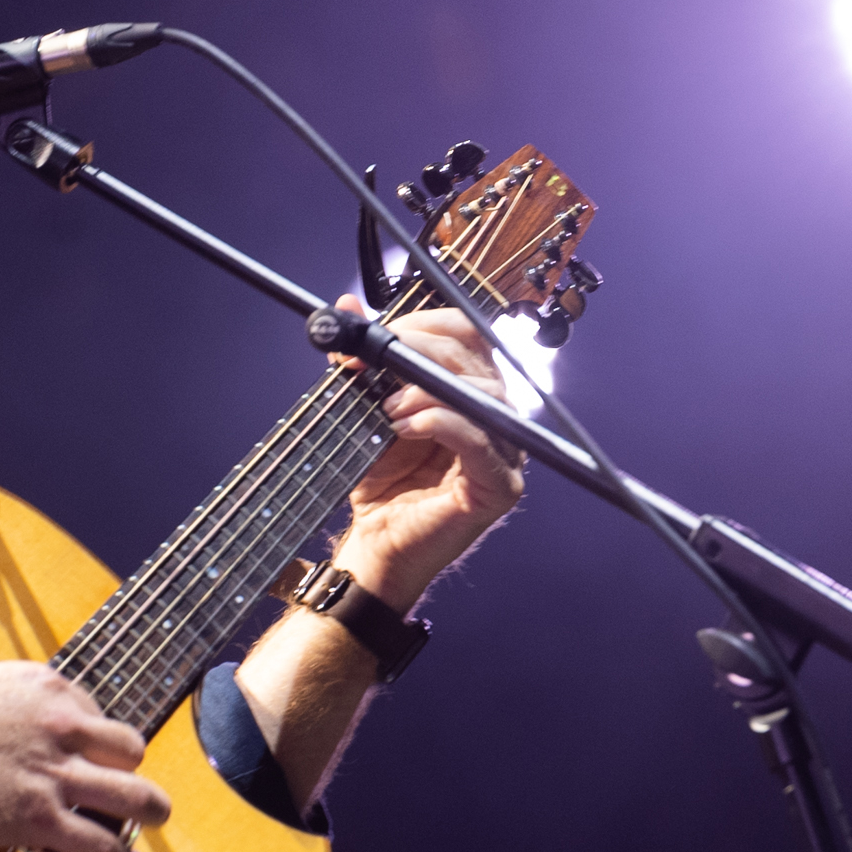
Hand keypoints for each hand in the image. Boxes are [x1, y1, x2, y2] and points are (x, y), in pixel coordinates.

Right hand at [0, 659, 168, 851]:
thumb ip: (20, 704)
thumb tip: (30, 720)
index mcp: (50, 691)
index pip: (98, 718)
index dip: (96, 744)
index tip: (89, 761)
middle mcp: (64, 727)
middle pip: (131, 750)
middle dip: (136, 773)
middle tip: (137, 791)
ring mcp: (55, 774)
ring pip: (134, 797)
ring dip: (151, 812)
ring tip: (153, 825)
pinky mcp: (39, 818)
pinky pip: (101, 845)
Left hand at [332, 303, 527, 603]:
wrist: (376, 544)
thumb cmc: (381, 483)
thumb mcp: (366, 410)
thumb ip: (363, 361)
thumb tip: (346, 307)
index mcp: (472, 392)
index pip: (470, 336)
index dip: (427, 325)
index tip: (380, 331)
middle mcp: (496, 417)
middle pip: (477, 359)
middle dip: (420, 350)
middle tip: (378, 357)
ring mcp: (505, 452)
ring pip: (483, 395)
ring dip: (427, 389)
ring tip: (388, 405)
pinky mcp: (501, 486)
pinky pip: (480, 440)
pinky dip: (440, 423)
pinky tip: (405, 426)